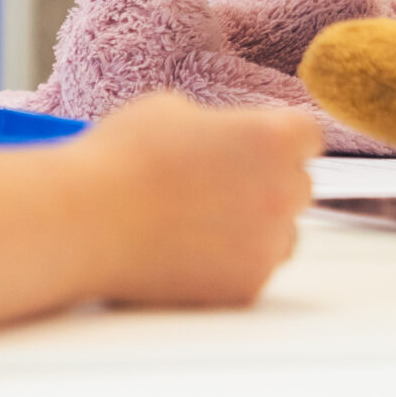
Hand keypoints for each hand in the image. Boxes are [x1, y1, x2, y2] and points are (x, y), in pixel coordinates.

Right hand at [72, 92, 318, 307]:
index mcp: (273, 138)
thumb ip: (217, 123)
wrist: (86, 221)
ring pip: (283, 235)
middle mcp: (284, 191)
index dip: (281, 141)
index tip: (256, 149)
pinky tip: (188, 251)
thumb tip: (222, 138)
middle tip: (218, 186)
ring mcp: (269, 244)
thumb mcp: (172, 109)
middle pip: (299, 186)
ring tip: (199, 222)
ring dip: (256, 228)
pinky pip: (254, 271)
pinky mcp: (247, 287)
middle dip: (268, 184)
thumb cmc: (123, 159)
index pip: (309, 137)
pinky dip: (231, 265)